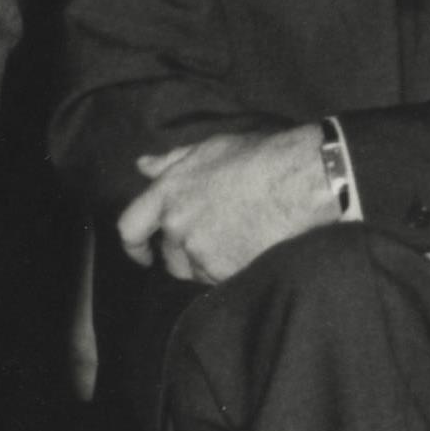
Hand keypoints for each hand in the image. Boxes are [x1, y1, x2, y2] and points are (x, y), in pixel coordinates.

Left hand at [117, 127, 337, 286]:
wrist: (299, 180)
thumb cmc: (257, 157)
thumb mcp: (209, 149)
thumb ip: (171, 161)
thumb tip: (143, 166)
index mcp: (168, 192)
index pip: (130, 227)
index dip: (134, 245)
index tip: (143, 254)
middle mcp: (178, 224)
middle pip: (168, 257)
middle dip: (184, 253)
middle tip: (213, 238)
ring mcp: (200, 251)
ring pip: (193, 271)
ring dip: (206, 263)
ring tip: (235, 241)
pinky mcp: (224, 271)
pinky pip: (217, 281)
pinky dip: (228, 272)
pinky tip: (248, 252)